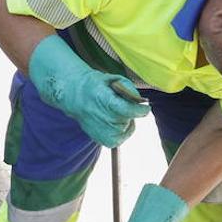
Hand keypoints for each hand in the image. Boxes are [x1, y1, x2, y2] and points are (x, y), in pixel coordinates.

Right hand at [27, 35, 148, 146]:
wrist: (75, 98)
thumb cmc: (95, 86)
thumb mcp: (111, 79)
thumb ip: (127, 87)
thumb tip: (140, 100)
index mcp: (104, 101)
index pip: (128, 110)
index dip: (140, 110)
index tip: (146, 107)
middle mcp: (104, 119)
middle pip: (129, 118)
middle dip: (130, 111)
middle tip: (118, 104)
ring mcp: (104, 133)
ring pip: (127, 127)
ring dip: (124, 120)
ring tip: (111, 112)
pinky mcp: (105, 142)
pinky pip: (123, 137)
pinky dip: (121, 130)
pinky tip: (112, 122)